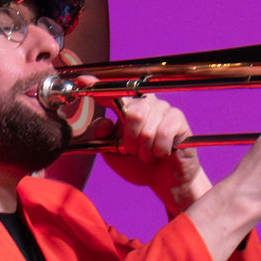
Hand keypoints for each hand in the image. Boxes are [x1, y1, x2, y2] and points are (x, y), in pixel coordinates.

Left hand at [93, 92, 211, 209]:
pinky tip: (162, 153)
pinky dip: (159, 150)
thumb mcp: (114, 153)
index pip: (111, 93)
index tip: (82, 80)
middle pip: (133, 113)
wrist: (165, 181)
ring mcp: (164, 109)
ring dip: (145, 150)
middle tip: (134, 151)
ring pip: (147, 127)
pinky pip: (164, 133)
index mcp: (127, 109)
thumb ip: (104, 138)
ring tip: (149, 155)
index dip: (95, 85)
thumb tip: (101, 125)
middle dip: (130, 140)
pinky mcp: (179, 120)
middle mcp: (146, 104)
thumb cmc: (140, 164)